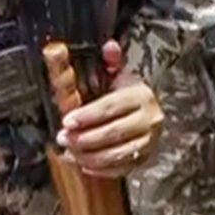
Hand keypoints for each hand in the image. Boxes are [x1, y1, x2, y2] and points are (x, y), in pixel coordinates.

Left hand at [57, 40, 163, 176]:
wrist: (150, 112)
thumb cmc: (127, 92)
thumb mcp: (120, 74)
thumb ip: (111, 61)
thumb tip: (109, 46)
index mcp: (140, 96)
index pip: (111, 107)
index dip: (87, 115)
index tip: (67, 121)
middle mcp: (150, 120)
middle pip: (114, 132)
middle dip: (85, 138)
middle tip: (63, 138)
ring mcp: (150, 142)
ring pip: (119, 153)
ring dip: (91, 155)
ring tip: (70, 152)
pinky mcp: (147, 158)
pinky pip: (124, 168)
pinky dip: (103, 169)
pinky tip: (85, 164)